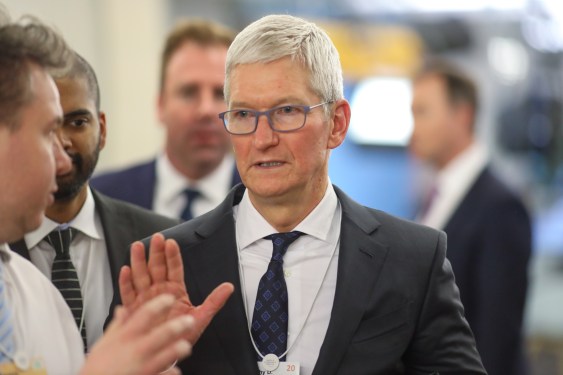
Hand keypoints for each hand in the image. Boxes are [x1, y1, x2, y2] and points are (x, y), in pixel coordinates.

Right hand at [80, 294, 192, 374]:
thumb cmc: (98, 366)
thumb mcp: (104, 342)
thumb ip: (118, 325)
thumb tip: (122, 309)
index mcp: (126, 336)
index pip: (145, 314)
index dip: (160, 304)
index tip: (170, 298)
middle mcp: (136, 349)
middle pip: (162, 334)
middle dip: (178, 326)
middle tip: (189, 320)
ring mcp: (143, 366)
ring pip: (167, 356)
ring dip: (178, 350)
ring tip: (186, 346)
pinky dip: (171, 373)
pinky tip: (176, 371)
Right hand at [118, 233, 233, 344]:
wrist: (167, 352)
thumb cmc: (182, 335)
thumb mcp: (200, 317)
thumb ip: (214, 301)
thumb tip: (229, 287)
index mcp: (175, 290)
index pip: (174, 268)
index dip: (172, 256)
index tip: (171, 243)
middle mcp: (159, 291)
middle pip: (157, 268)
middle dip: (156, 252)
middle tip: (156, 238)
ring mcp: (146, 299)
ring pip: (141, 276)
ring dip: (139, 261)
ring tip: (138, 246)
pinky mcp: (134, 310)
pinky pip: (128, 294)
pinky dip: (126, 283)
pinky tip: (125, 270)